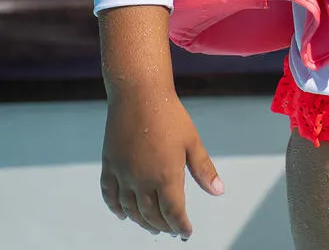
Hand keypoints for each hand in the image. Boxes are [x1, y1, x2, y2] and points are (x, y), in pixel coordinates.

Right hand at [100, 88, 223, 238]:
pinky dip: (116, 209)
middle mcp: (142, 180)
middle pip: (151, 215)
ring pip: (130, 209)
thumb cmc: (170, 116)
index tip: (186, 232)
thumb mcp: (193, 142)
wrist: (139, 96)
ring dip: (141, 222)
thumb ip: (204, 170)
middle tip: (171, 231)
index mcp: (166, 176)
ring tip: (152, 227)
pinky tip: (123, 215)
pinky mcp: (109, 166)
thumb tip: (218, 191)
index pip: (173, 212)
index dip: (180, 225)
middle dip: (163, 226)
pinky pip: (109, 195)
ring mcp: (123, 174)